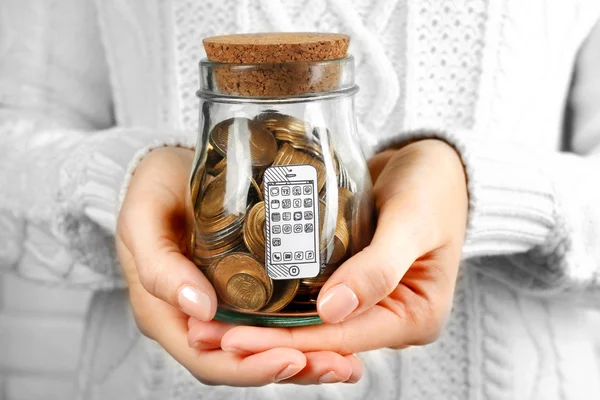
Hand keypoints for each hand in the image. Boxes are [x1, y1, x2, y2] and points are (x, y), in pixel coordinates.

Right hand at [116, 147, 361, 384]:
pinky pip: (274, 318)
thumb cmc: (150, 191)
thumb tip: (200, 309)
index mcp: (166, 314)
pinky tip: (338, 327)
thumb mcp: (143, 220)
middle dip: (293, 369)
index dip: (250, 368)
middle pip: (245, 362)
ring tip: (348, 363)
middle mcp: (197, 319)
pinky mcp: (246, 286)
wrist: (169, 167)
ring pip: (264, 346)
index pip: (209, 360)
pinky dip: (305, 329)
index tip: (292, 359)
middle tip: (339, 367)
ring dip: (306, 357)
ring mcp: (224, 304)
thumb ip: (160, 265)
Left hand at [215, 139, 467, 354]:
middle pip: (319, 337)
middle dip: (264, 340)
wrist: (433, 162)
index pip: (340, 339)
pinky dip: (278, 299)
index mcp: (414, 317)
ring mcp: (370, 301)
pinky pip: (311, 297)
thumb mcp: (413, 220)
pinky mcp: (351, 281)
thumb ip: (380, 266)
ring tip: (210, 321)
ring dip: (264, 323)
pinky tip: (239, 295)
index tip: (234, 337)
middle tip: (205, 333)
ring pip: (310, 321)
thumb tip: (332, 310)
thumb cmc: (433, 186)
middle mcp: (390, 318)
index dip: (287, 341)